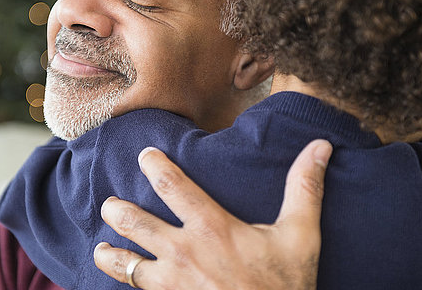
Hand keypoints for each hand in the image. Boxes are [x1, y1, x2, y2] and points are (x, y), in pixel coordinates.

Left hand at [93, 139, 332, 289]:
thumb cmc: (284, 285)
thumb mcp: (301, 235)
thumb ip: (305, 188)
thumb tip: (320, 146)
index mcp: (211, 227)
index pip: (172, 185)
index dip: (155, 165)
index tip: (144, 155)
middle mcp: (184, 252)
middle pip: (135, 223)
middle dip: (117, 211)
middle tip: (109, 204)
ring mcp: (173, 284)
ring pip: (127, 265)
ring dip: (110, 254)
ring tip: (101, 248)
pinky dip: (127, 286)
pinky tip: (125, 283)